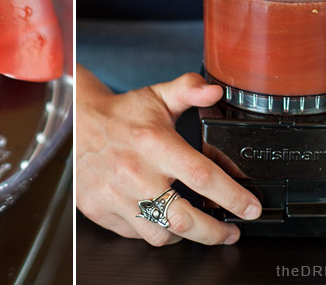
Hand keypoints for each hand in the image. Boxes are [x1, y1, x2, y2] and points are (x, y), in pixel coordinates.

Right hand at [76, 66, 261, 245]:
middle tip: (230, 232)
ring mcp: (115, 195)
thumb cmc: (120, 114)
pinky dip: (153, 229)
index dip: (232, 197)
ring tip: (196, 227)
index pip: (202, 176)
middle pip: (185, 219)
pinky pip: (135, 233)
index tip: (250, 207)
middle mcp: (135, 173)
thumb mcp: (158, 96)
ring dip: (184, 234)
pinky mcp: (100, 210)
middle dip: (215, 233)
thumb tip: (215, 91)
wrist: (76, 123)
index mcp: (155, 144)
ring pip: (160, 233)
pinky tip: (161, 218)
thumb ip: (189, 89)